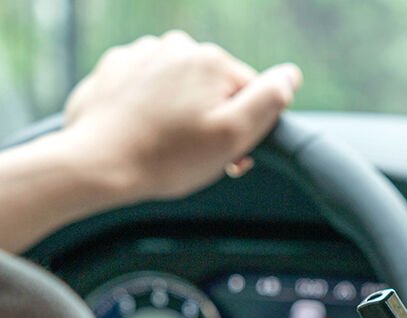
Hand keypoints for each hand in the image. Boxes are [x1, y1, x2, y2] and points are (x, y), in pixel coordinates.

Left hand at [63, 31, 301, 201]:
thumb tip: (291, 75)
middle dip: (214, 121)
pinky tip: (145, 134)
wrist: (98, 163)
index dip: (247, 130)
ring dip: (183, 115)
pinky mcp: (116, 69)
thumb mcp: (233, 135)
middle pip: (215, 89)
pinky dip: (152, 110)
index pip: (251, 94)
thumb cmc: (168, 157)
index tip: (230, 157)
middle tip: (200, 158)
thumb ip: (269, 100)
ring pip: (181, 88)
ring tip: (169, 147)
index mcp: (212, 61)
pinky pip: (149, 88)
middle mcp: (177, 47)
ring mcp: (142, 54)